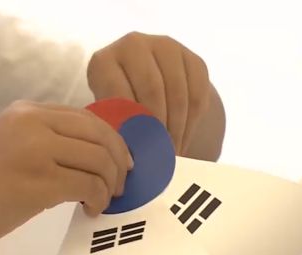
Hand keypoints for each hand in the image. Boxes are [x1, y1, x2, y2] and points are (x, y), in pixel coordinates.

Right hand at [0, 100, 132, 247]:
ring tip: (102, 202)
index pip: (86, 118)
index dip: (112, 140)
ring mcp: (37, 151)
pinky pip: (88, 186)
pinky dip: (98, 199)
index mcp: (27, 111)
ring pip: (99, 161)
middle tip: (121, 185)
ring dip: (109, 185)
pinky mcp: (40, 182)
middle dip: (119, 162)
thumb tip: (89, 158)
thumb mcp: (8, 144)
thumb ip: (44, 142)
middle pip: (100, 135)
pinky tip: (90, 210)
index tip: (121, 162)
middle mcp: (34, 123)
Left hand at [88, 32, 211, 154]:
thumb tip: (129, 162)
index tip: (138, 154)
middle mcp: (133, 45)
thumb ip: (115, 130)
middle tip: (161, 154)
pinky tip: (184, 138)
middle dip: (158, 127)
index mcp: (104, 61)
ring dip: (177, 128)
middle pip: (152, 91)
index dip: (131, 127)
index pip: (120, 95)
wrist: (143, 84)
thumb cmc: (117, 108)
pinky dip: (192, 121)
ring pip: (178, 93)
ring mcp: (165, 47)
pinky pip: (198, 94)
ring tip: (172, 152)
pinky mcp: (192, 58)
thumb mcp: (107, 115)